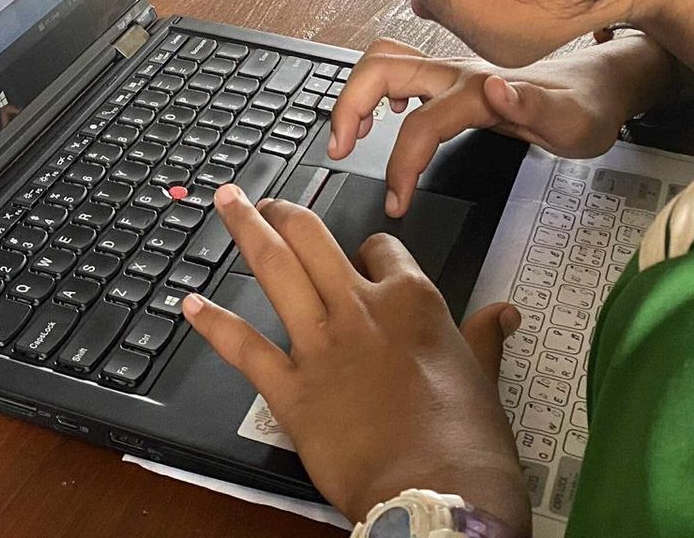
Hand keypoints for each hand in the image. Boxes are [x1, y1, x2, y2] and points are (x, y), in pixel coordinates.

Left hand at [182, 188, 530, 526]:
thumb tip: (503, 313)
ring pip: (276, 269)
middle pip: (314, 238)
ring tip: (227, 202)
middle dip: (285, 213)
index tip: (363, 254)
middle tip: (265, 201)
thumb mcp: (482, 377)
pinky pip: (243, 347)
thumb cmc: (467, 441)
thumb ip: (483, 338)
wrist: (438, 491)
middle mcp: (360, 309)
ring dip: (247, 230)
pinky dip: (213, 324)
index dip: (370, 249)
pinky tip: (190, 304)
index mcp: (411, 301)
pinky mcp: (290, 389)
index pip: (382, 250)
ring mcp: (321, 346)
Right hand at [330, 37, 674, 215]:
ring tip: (348, 134)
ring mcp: (453, 72)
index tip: (396, 201)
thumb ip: (532, 104)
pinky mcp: (453, 80)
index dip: (399, 163)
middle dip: (349, 104)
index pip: (419, 122)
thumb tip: (494, 89)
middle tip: (339, 149)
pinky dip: (377, 91)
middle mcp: (458, 72)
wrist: (602, 88)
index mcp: (479, 89)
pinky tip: (384, 117)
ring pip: (385, 62)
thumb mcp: (572, 121)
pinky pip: (400, 72)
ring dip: (357, 93)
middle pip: (381, 68)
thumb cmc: (586, 110)